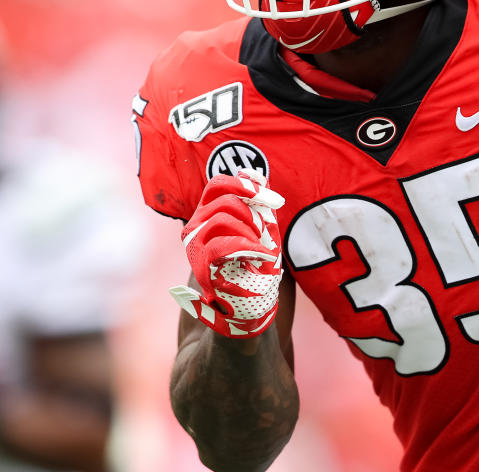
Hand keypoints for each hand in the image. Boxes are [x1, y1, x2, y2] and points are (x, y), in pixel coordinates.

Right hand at [169, 169, 285, 337]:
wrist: (249, 313)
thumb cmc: (256, 269)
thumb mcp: (263, 230)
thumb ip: (257, 203)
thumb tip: (253, 170)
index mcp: (209, 216)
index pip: (219, 185)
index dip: (247, 186)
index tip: (278, 202)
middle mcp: (197, 228)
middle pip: (222, 198)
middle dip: (253, 212)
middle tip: (267, 234)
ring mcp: (195, 248)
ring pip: (222, 218)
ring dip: (251, 232)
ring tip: (261, 252)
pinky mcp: (200, 269)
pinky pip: (222, 245)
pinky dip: (249, 249)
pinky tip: (264, 259)